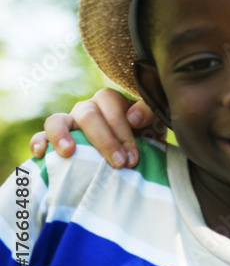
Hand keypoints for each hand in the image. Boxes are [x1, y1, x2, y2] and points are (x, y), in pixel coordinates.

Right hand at [28, 89, 164, 167]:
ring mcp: (69, 122)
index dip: (123, 132)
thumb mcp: (154, 125)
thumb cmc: (144, 138)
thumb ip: (150, 113)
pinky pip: (40, 136)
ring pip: (58, 120)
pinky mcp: (55, 139)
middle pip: (88, 115)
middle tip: (119, 164)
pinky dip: (39, 142)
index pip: (112, 107)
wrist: (133, 155)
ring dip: (62, 135)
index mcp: (111, 101)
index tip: (133, 158)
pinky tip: (41, 154)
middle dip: (105, 141)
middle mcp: (88, 108)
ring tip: (69, 152)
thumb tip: (133, 118)